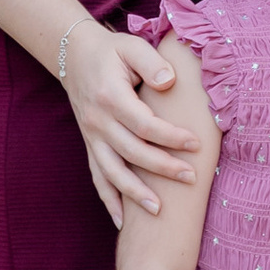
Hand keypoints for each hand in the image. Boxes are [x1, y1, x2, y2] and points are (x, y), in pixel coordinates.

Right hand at [63, 22, 200, 224]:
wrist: (74, 56)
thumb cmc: (112, 51)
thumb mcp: (132, 47)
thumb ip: (151, 63)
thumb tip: (169, 82)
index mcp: (110, 97)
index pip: (144, 124)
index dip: (170, 136)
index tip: (195, 143)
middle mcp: (98, 121)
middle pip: (131, 152)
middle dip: (162, 168)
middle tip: (192, 178)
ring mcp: (91, 137)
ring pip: (112, 172)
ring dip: (134, 194)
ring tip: (159, 211)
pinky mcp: (90, 146)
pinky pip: (97, 177)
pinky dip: (109, 200)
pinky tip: (122, 222)